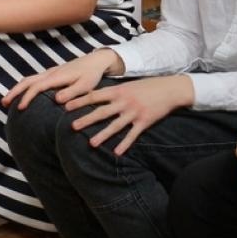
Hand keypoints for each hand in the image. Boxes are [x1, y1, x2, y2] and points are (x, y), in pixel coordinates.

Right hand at [3, 49, 117, 110]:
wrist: (96, 61)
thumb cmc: (92, 75)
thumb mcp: (85, 86)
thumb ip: (72, 93)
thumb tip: (56, 100)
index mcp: (56, 77)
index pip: (36, 87)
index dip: (27, 97)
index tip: (20, 108)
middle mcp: (50, 73)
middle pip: (27, 81)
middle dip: (14, 91)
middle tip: (3, 103)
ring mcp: (50, 72)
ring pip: (29, 79)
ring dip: (17, 89)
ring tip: (7, 101)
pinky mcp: (52, 73)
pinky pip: (34, 79)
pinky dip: (24, 86)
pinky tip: (23, 95)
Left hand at [63, 75, 194, 156]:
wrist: (170, 89)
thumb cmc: (148, 86)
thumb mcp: (129, 85)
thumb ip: (114, 91)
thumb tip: (97, 95)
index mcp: (119, 90)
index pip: (95, 96)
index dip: (80, 101)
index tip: (66, 106)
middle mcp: (124, 101)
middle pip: (102, 112)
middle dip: (86, 119)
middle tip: (73, 126)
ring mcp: (134, 112)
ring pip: (115, 125)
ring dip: (103, 135)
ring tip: (91, 143)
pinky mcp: (144, 121)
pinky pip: (132, 135)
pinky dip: (125, 144)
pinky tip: (117, 152)